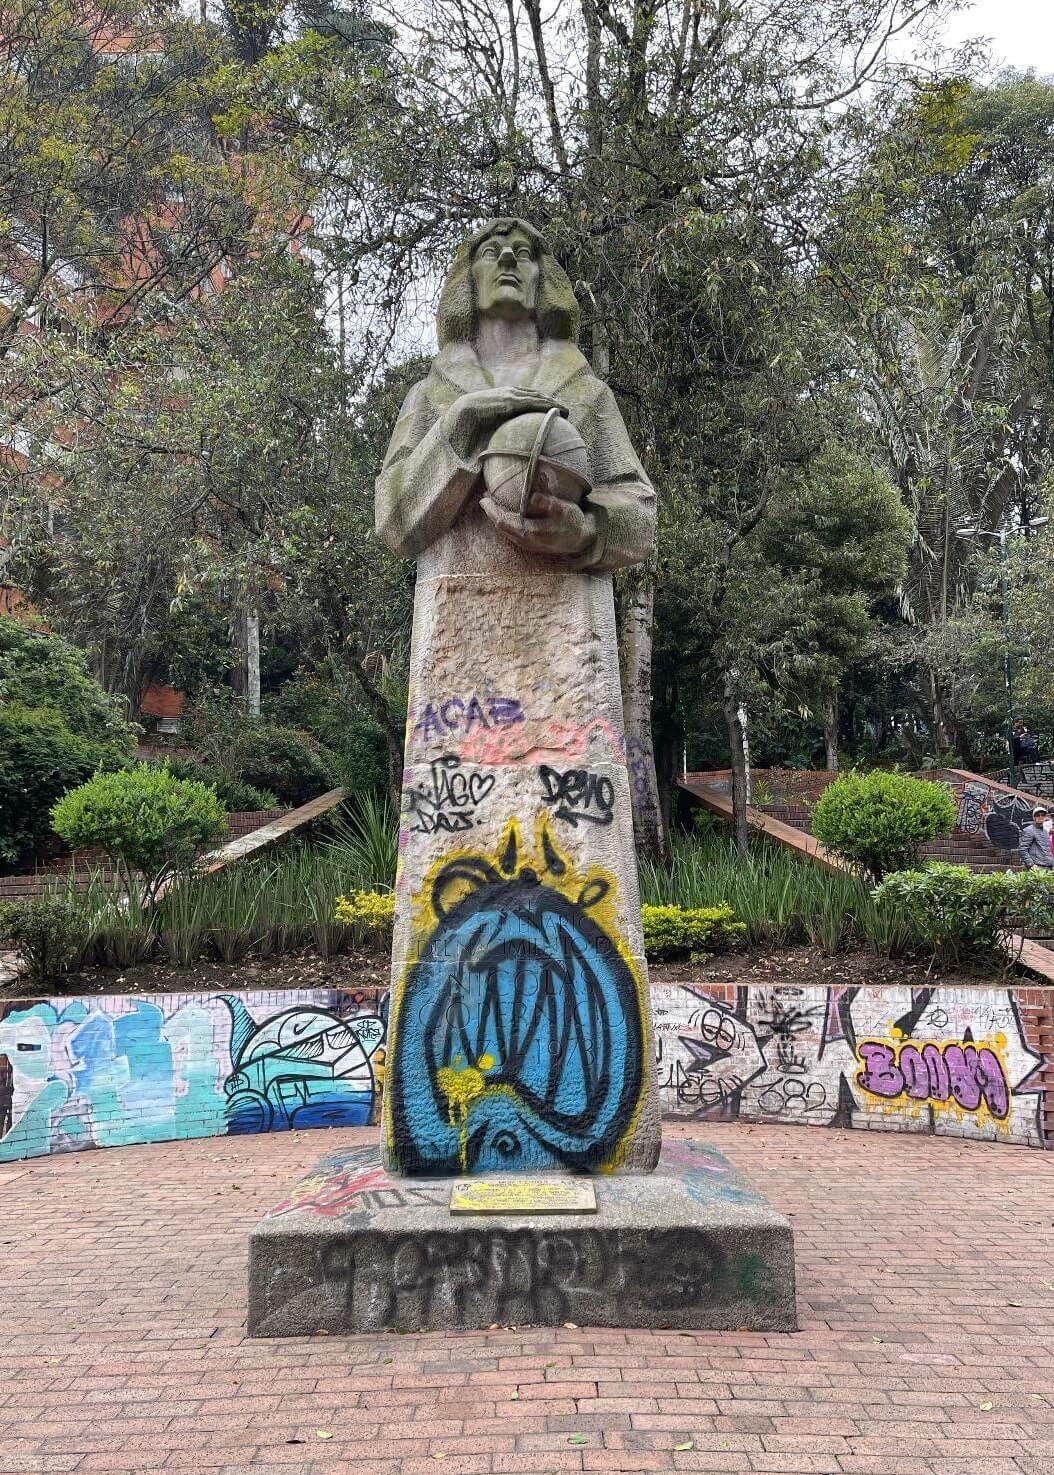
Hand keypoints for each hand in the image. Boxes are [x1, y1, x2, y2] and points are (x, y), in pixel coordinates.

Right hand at [442, 387, 566, 458]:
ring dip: (553, 403)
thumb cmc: (471, 426)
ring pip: (538, 397)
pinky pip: (533, 402)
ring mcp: (511, 395)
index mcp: (505, 398)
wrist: (461, 414)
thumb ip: (500, 435)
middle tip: (565, 412)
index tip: (553, 412)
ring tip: (565, 412)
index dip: (542, 403)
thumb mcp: (489, 428)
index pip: (528, 398)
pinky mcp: (511, 400)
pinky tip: (556, 411)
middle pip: (537, 396)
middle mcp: (510, 393)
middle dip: (551, 402)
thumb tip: (503, 454)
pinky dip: (546, 405)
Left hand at [481, 492, 595, 558]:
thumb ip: (546, 502)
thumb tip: (530, 496)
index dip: (492, 510)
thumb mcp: (563, 509)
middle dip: (492, 512)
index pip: (503, 521)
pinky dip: (505, 522)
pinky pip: (511, 533)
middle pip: (501, 527)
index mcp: (531, 532)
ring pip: (505, 531)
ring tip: (492, 503)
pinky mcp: (530, 545)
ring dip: (497, 517)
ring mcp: (527, 545)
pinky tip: (505, 514)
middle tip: (485, 497)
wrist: (581, 541)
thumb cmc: (572, 522)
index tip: (485, 498)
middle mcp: (526, 541)